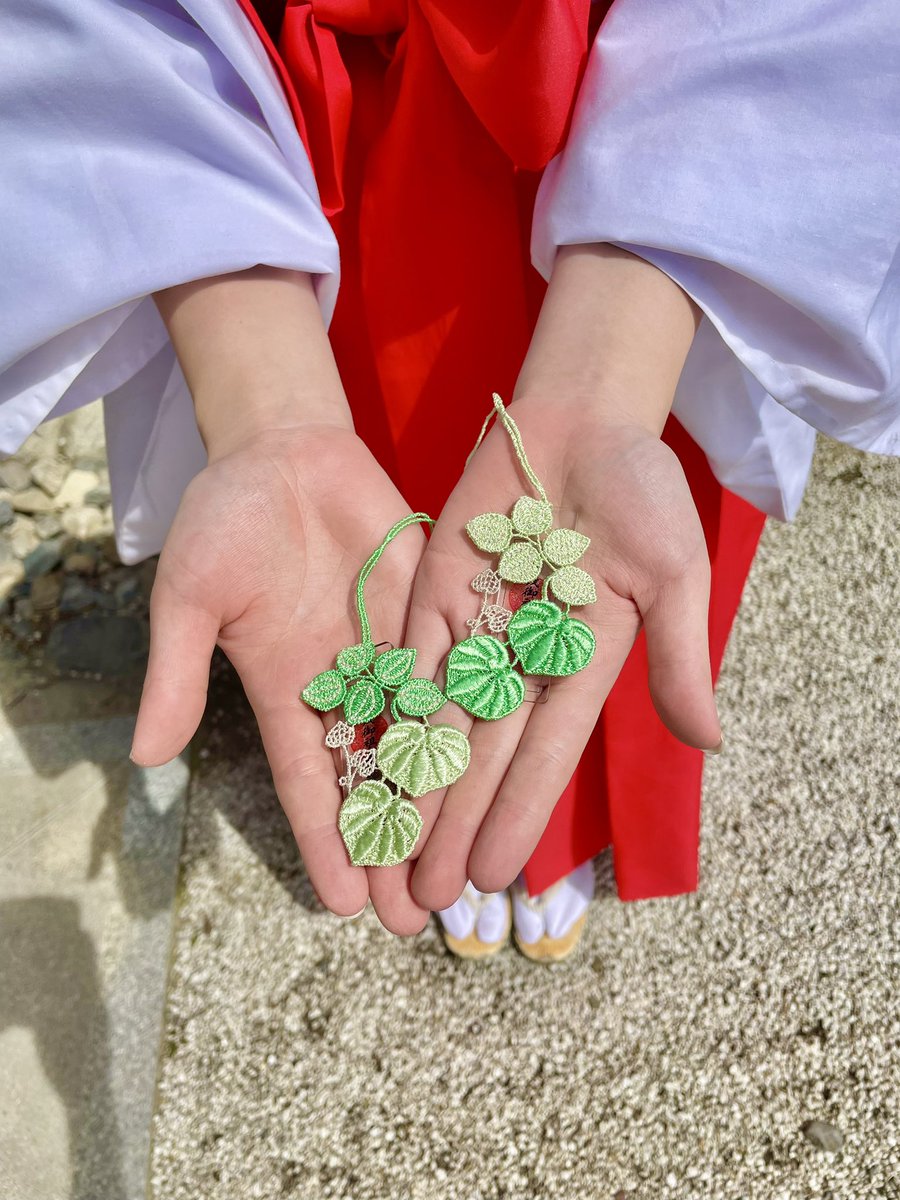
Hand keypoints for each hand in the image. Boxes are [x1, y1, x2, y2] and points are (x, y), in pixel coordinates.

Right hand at [130, 425, 434, 930]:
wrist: (284, 448)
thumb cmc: (224, 519)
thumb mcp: (190, 596)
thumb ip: (177, 672)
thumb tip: (143, 758)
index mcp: (285, 688)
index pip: (309, 782)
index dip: (327, 842)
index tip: (346, 907)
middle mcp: (346, 680)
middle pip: (375, 777)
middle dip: (393, 846)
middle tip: (420, 920)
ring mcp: (393, 647)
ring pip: (425, 737)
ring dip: (443, 801)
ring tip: (468, 865)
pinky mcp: (433, 608)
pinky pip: (459, 669)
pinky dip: (478, 717)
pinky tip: (505, 766)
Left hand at [405, 402, 718, 910]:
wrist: (579, 417)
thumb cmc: (641, 490)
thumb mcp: (675, 574)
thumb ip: (681, 657)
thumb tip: (711, 743)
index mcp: (582, 663)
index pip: (544, 756)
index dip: (518, 817)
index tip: (495, 878)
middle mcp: (522, 659)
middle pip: (482, 757)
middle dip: (453, 825)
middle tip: (423, 901)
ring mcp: (473, 628)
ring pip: (436, 722)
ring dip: (413, 789)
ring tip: (388, 853)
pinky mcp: (431, 593)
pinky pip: (405, 660)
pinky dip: (386, 714)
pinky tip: (362, 766)